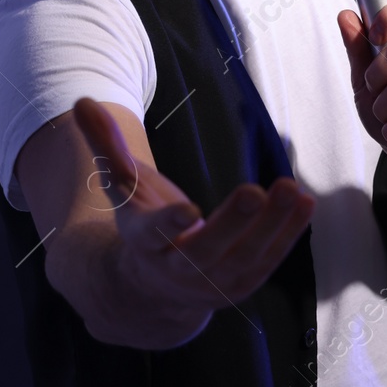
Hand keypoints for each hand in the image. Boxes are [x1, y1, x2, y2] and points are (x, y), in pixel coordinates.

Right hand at [71, 97, 316, 326]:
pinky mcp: (243, 284)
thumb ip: (105, 144)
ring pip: (245, 258)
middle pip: (206, 251)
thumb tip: (81, 100)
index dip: (169, 224)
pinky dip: (287, 234)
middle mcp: (178, 269)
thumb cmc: (142, 223)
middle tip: (253, 191)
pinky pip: (268, 260)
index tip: (189, 209)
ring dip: (271, 226)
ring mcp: (214, 282)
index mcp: (144, 244)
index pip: (154, 235)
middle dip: (231, 224)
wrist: (154, 287)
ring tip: (293, 189)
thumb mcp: (122, 187)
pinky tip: (304, 203)